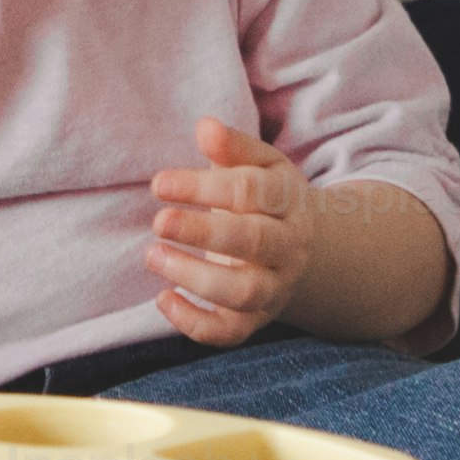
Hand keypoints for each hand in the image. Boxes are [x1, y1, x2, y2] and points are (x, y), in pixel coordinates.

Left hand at [147, 111, 310, 344]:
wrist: (306, 249)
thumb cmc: (267, 199)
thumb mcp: (260, 166)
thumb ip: (233, 147)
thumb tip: (205, 127)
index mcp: (288, 203)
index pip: (252, 192)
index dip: (204, 186)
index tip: (159, 183)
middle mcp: (288, 248)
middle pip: (253, 242)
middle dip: (203, 231)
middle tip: (159, 221)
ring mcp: (275, 288)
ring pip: (243, 292)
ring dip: (195, 277)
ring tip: (153, 255)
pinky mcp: (256, 320)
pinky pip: (230, 333)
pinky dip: (195, 324)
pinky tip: (162, 299)